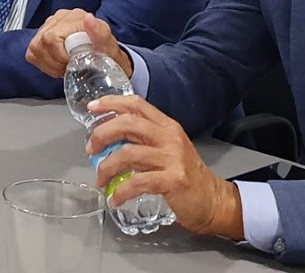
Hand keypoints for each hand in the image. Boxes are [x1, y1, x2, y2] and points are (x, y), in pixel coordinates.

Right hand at [25, 9, 131, 78]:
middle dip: (54, 62)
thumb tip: (88, 18)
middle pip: (40, 43)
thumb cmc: (106, 53)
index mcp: (74, 17)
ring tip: (63, 67)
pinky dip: (43, 63)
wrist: (106, 57)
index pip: (51, 37)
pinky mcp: (42, 35)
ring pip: (34, 48)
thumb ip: (100, 32)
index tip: (72, 64)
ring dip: (48, 63)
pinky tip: (56, 65)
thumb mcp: (108, 45)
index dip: (59, 56)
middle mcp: (59, 18)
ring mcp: (49, 26)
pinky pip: (33, 52)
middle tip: (68, 68)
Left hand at [86, 94, 242, 238]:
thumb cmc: (186, 174)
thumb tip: (107, 140)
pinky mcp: (173, 180)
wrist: (214, 201)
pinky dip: (121, 191)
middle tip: (91, 148)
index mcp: (166, 125)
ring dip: (106, 167)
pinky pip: (138, 183)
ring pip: (128, 153)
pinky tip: (115, 198)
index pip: (136, 104)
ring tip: (100, 178)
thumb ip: (142, 140)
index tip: (92, 108)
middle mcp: (169, 137)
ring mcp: (172, 158)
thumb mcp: (167, 148)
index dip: (111, 102)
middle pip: (128, 123)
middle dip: (102, 133)